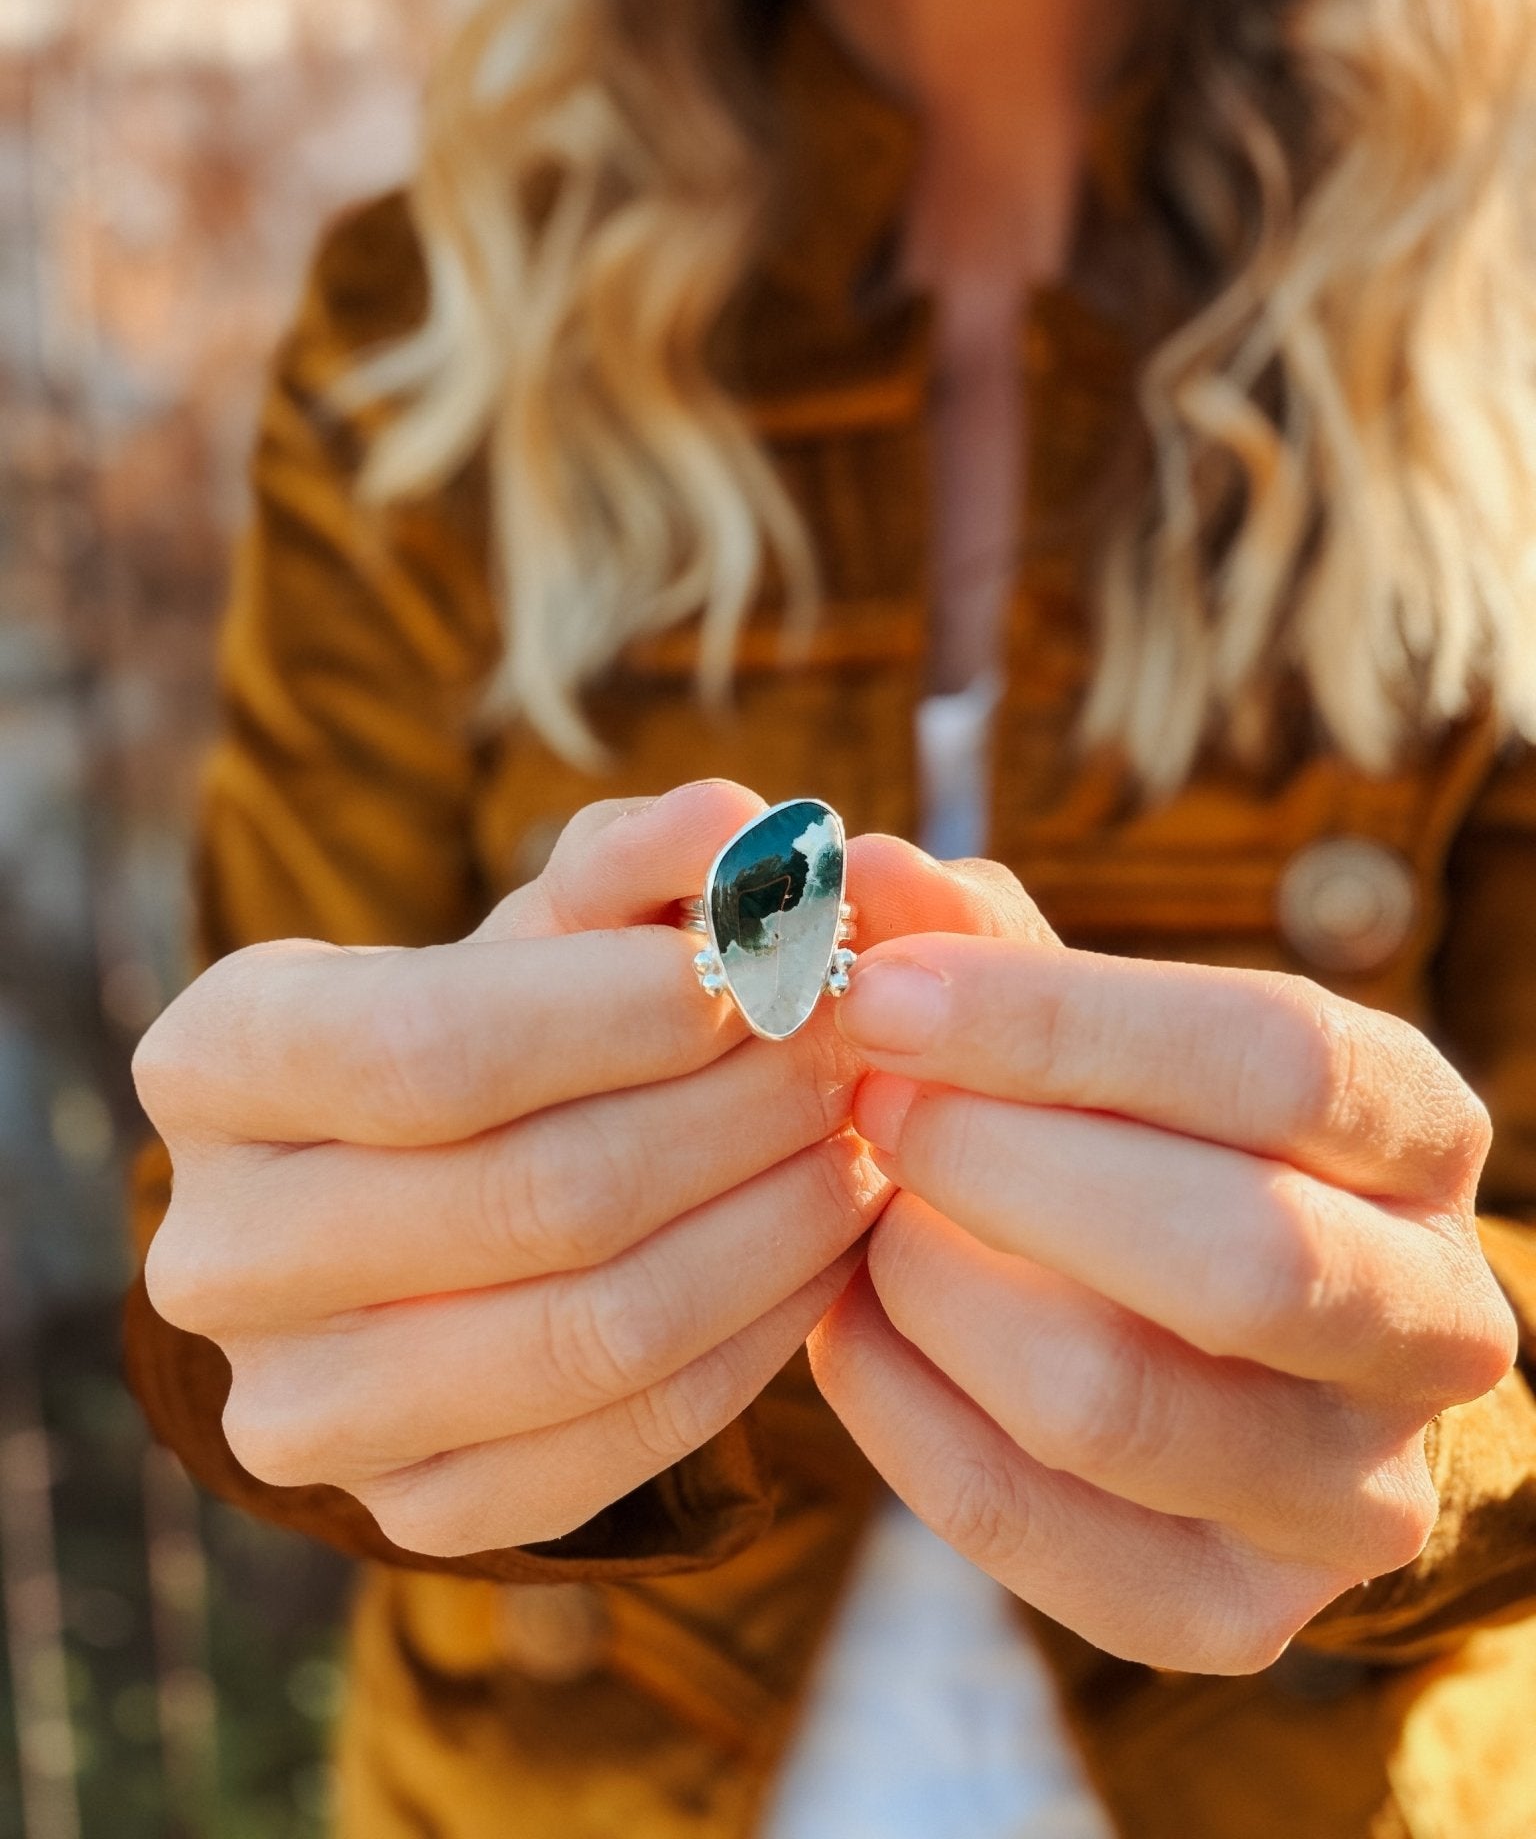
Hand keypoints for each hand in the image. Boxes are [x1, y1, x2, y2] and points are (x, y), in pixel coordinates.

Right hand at [135, 780, 889, 1558]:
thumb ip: (637, 864)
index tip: (774, 962)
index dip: (626, 1006)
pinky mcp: (409, 1510)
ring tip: (863, 1137)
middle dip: (735, 1108)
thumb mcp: (551, 931)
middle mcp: (215, 1252)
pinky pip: (625, 1440)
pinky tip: (827, 1247)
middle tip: (854, 1045)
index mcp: (210, 1065)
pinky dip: (759, 1337)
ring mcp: (300, 1408)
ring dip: (773, 1224)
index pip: (429, 1045)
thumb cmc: (507, 1031)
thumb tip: (741, 825)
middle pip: (533, 1194)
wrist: (450, 1207)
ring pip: (595, 1331)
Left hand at [811, 923, 1517, 1673]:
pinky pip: (1028, 1522)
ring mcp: (1348, 1491)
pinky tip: (845, 1323)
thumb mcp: (1099, 1032)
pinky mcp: (1235, 1610)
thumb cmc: (1142, 1143)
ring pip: (1112, 1402)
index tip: (881, 987)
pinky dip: (901, 1412)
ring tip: (863, 1213)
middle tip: (862, 1097)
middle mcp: (1429, 1322)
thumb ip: (992, 949)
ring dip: (934, 1286)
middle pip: (1235, 1252)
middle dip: (1000, 1160)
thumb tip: (873, 871)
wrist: (1230, 1358)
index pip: (1276, 1059)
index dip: (1058, 1021)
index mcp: (1414, 1137)